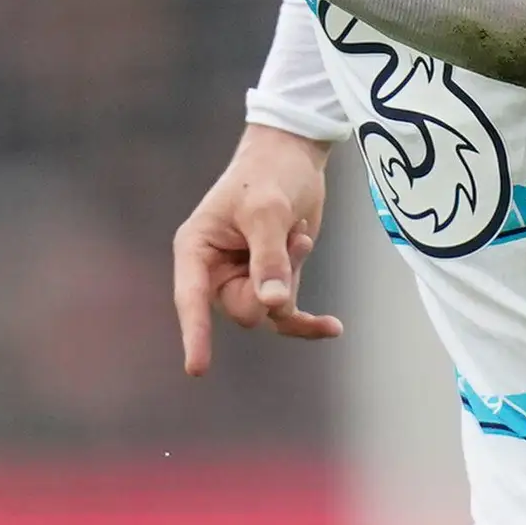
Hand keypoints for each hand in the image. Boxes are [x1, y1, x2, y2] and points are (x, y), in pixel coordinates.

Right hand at [172, 125, 340, 374]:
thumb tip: (273, 306)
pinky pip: (287, 316)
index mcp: (195, 249)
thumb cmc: (270, 175)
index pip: (191, 298)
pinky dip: (309, 321)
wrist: (295, 155)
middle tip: (292, 239)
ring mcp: (244, 277)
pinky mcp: (274, 281)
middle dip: (272, 286)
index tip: (198, 369)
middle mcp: (214, 269)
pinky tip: (334, 327)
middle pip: (242, 309)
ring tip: (300, 236)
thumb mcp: (268, 213)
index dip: (195, 333)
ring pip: (269, 313)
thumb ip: (269, 259)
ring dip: (293, 279)